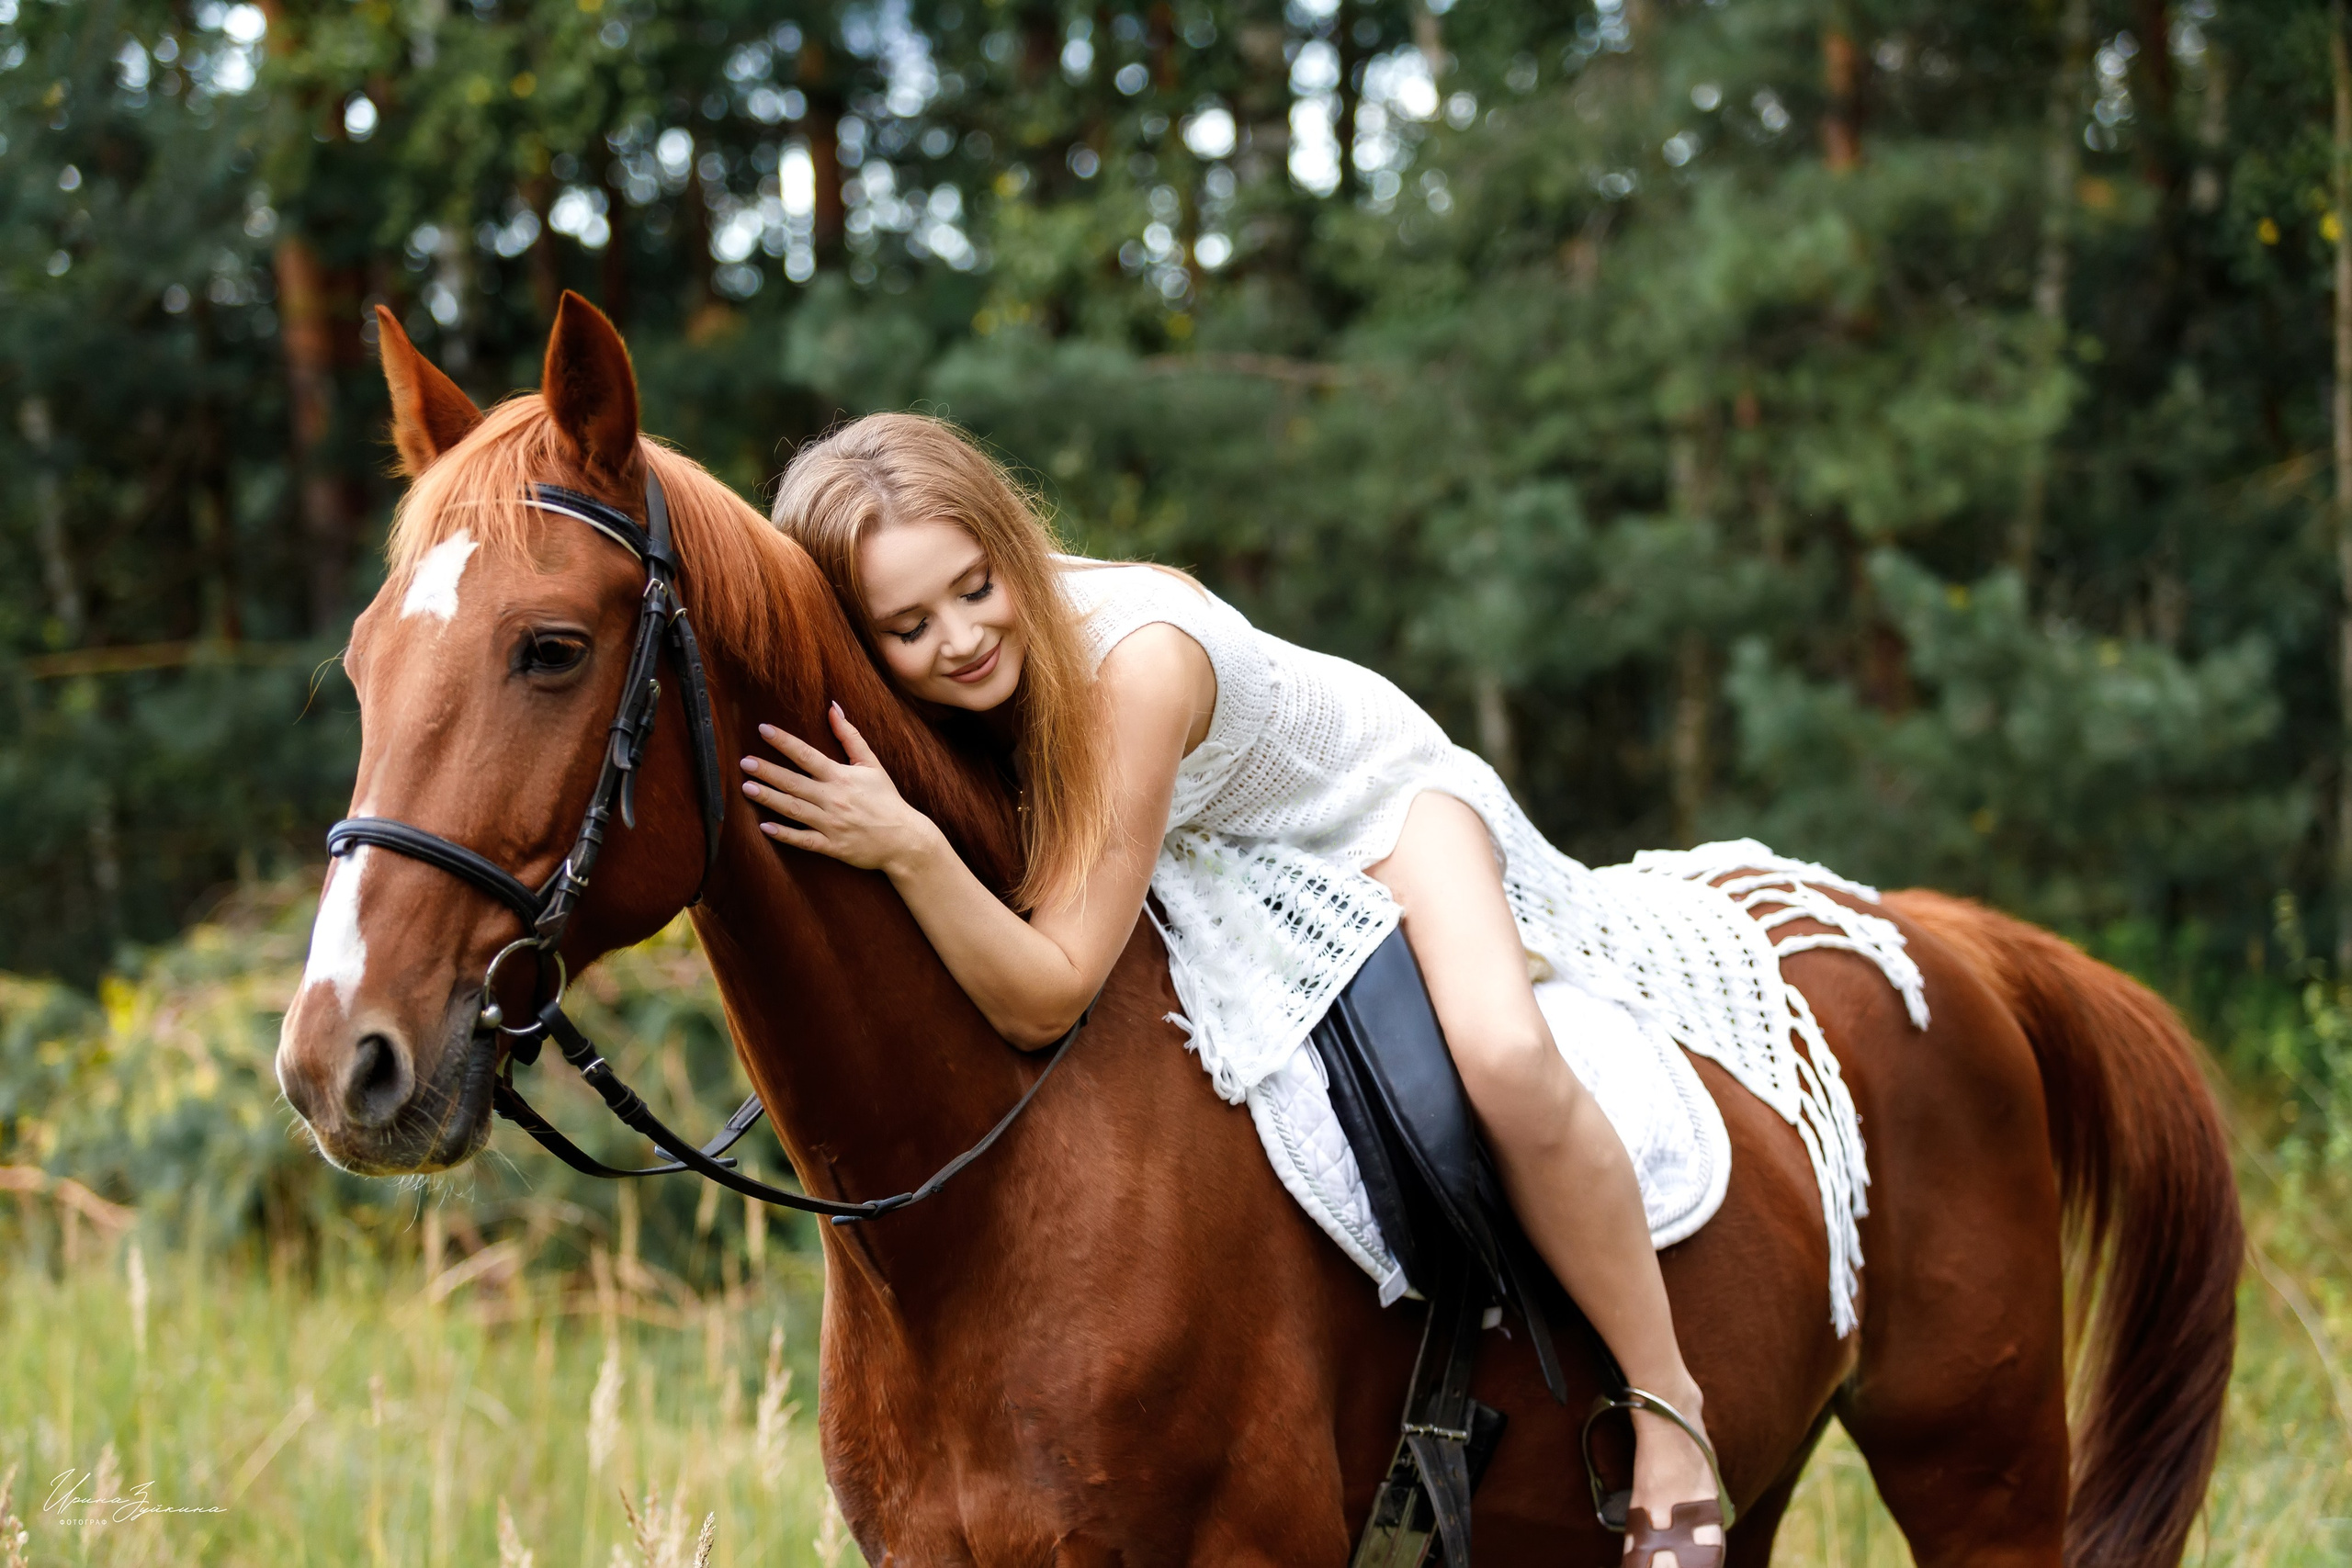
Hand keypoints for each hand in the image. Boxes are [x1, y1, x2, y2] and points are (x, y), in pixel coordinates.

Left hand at [741, 704, 938, 874]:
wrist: (905, 838)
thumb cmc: (887, 799)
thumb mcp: (872, 764)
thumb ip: (850, 736)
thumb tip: (832, 707)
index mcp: (841, 777)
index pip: (807, 755)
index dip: (784, 742)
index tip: (763, 729)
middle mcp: (833, 799)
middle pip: (794, 782)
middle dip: (768, 771)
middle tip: (744, 762)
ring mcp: (831, 824)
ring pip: (794, 809)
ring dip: (769, 798)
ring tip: (747, 788)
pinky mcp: (832, 846)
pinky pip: (804, 840)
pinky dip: (785, 834)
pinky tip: (764, 827)